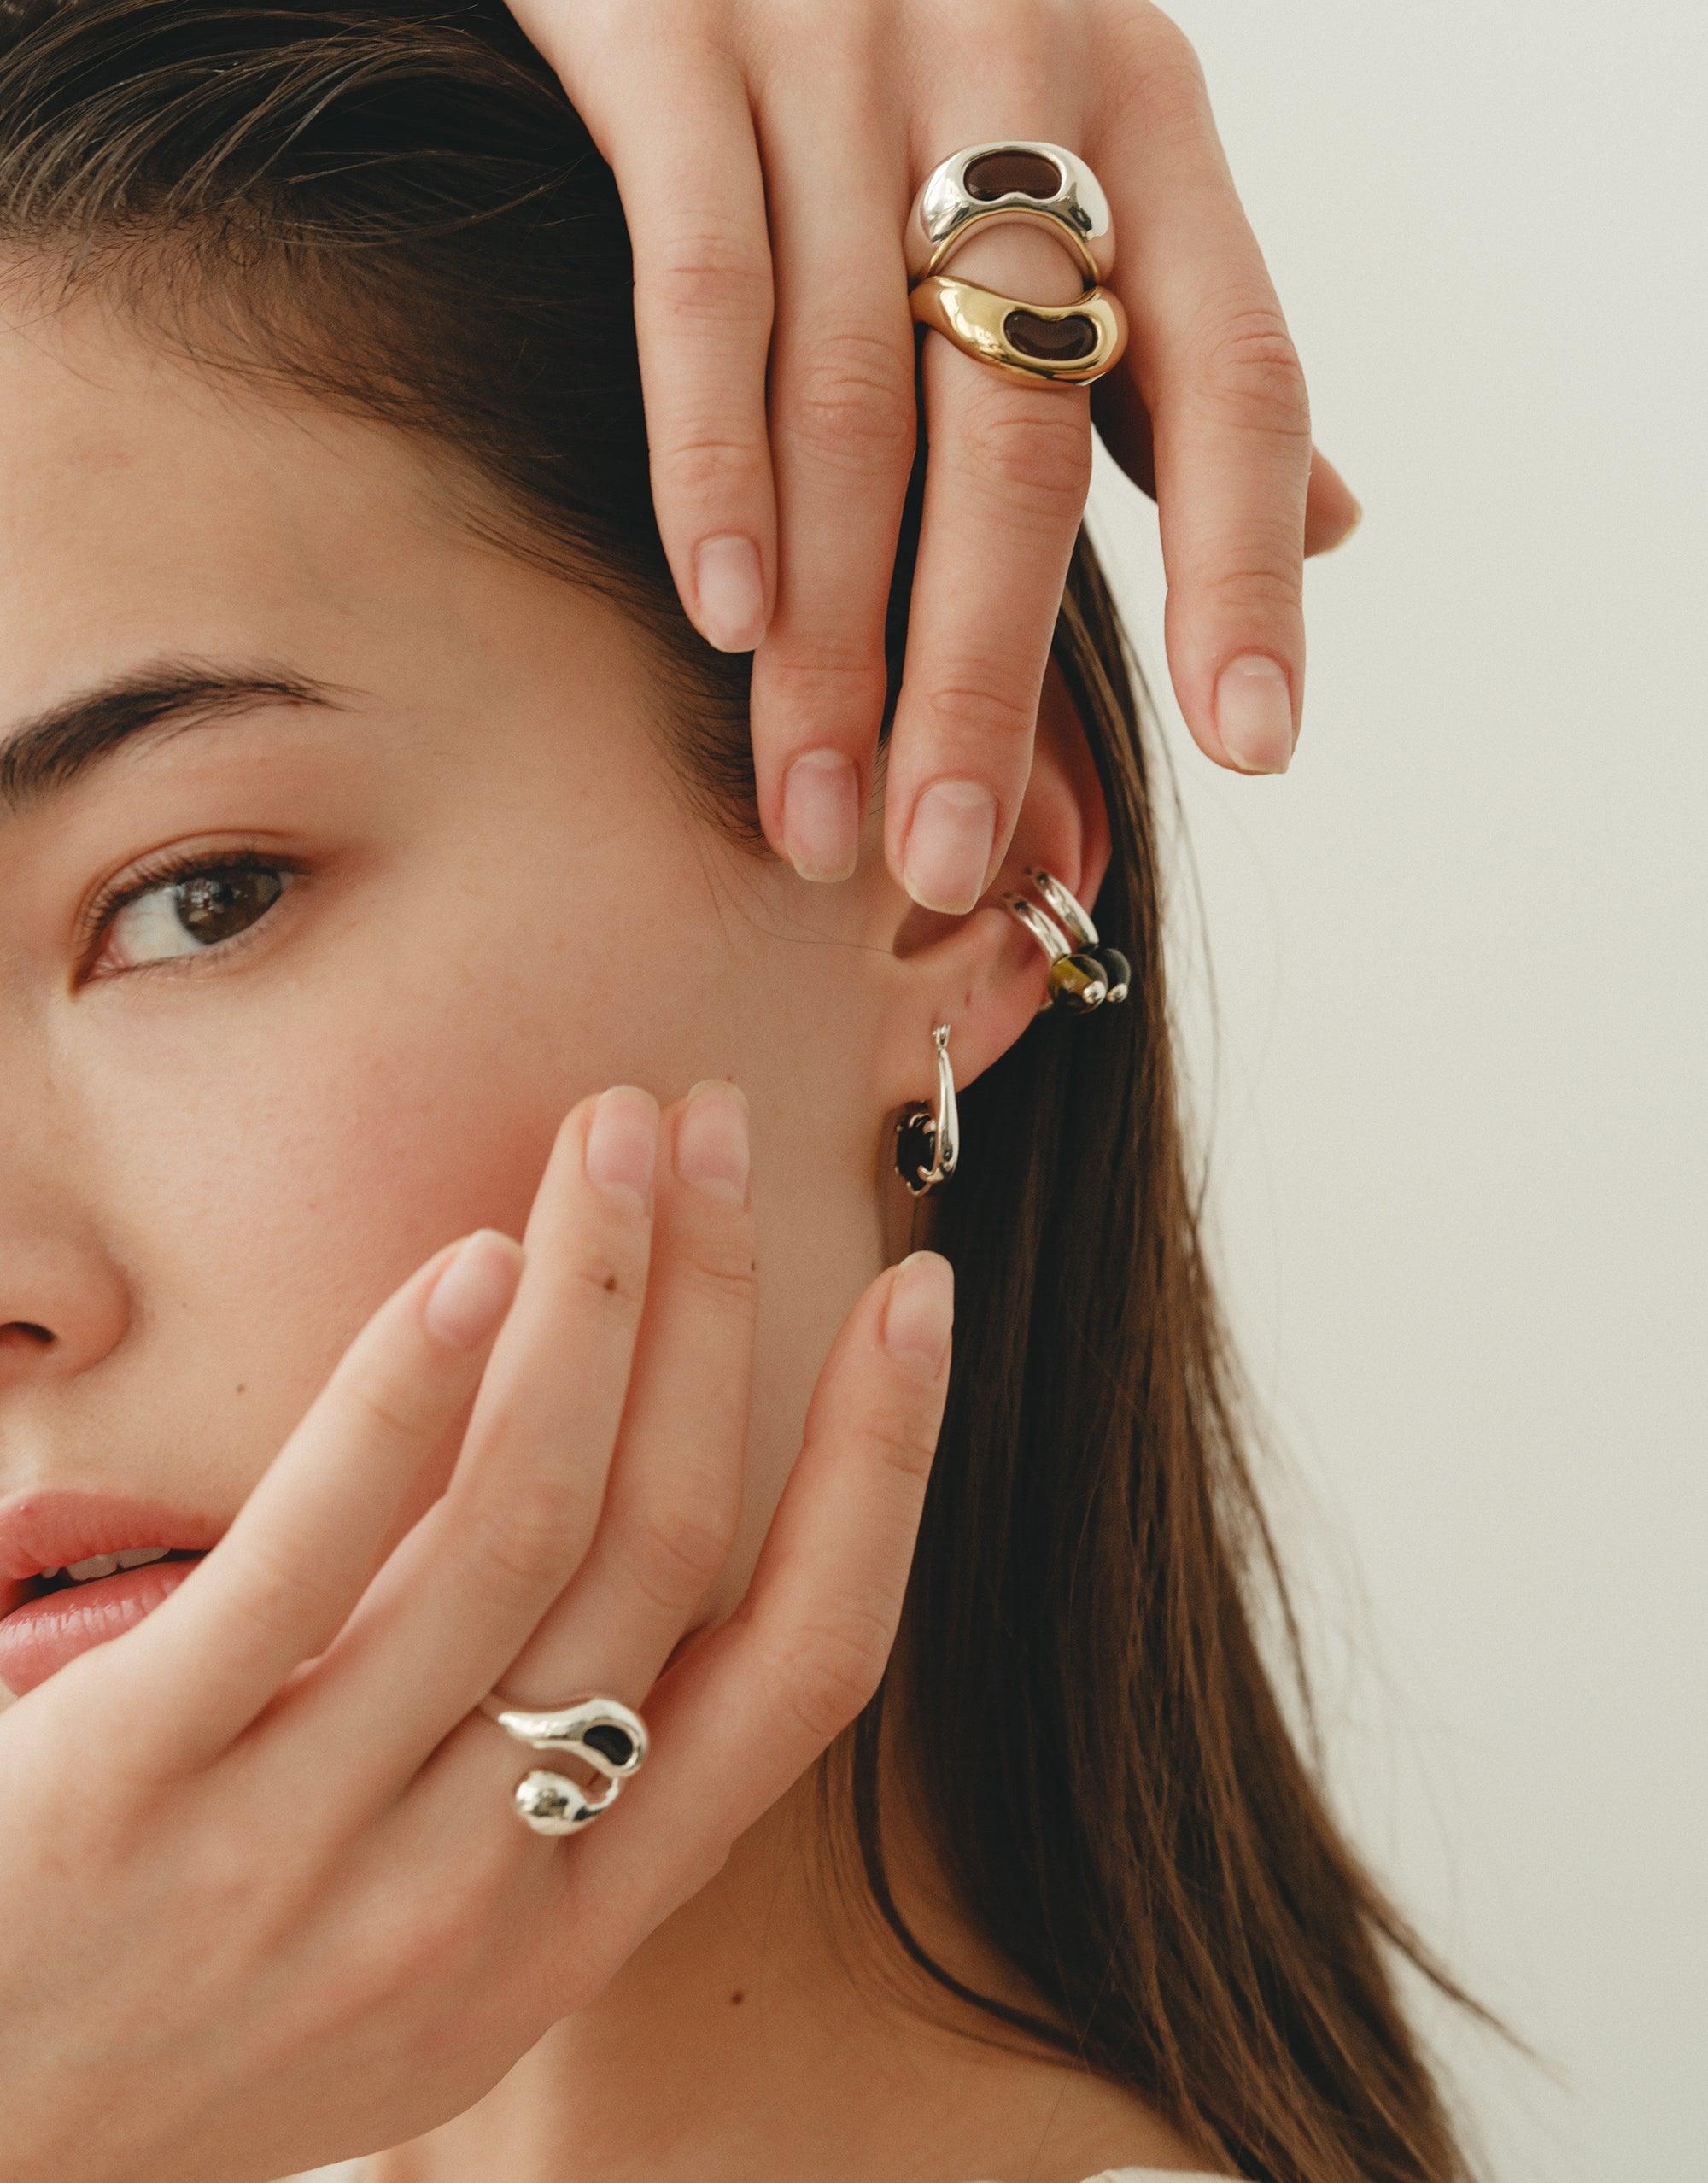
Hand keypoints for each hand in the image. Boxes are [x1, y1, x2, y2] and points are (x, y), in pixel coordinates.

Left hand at [0, 1083, 951, 2182]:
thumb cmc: (204, 2014)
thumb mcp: (426, 1952)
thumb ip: (548, 1774)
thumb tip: (644, 1525)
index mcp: (576, 1927)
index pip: (804, 1672)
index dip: (883, 1467)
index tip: (918, 1300)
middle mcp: (477, 1896)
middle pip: (666, 1546)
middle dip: (717, 1305)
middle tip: (715, 1124)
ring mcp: (310, 1845)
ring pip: (523, 1528)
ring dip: (594, 1299)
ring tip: (610, 1139)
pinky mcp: (140, 1781)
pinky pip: (312, 1555)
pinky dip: (410, 1392)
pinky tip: (469, 1264)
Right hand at [505, 0, 1359, 912]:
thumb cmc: (913, 9)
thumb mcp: (1090, 129)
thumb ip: (1185, 327)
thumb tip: (1334, 518)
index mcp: (1145, 115)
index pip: (1233, 370)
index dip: (1247, 567)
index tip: (1255, 745)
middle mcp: (1017, 76)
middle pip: (1021, 436)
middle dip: (983, 677)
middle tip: (948, 859)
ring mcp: (842, 52)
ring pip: (855, 401)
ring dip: (835, 639)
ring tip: (818, 815)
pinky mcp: (673, 31)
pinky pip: (705, 283)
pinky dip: (712, 460)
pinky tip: (721, 614)